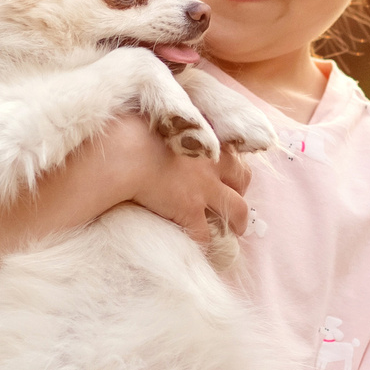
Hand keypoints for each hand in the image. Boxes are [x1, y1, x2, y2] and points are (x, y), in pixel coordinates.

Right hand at [96, 114, 248, 242]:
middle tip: (233, 202)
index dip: (231, 167)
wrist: (127, 152)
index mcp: (208, 139)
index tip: (226, 175)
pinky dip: (206, 243)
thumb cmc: (135, 130)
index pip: (232, 153)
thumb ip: (173, 126)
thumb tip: (163, 121)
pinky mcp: (190, 210)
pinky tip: (203, 249)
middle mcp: (213, 165)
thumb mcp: (162, 120)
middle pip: (243, 180)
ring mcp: (205, 189)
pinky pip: (205, 234)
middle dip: (241, 191)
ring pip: (236, 210)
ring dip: (237, 223)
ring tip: (232, 233)